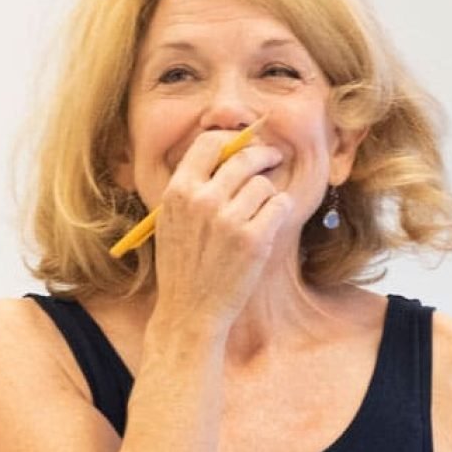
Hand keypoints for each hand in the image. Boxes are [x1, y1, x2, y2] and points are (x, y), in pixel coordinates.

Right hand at [150, 130, 292, 328]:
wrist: (188, 311)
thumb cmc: (182, 266)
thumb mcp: (171, 219)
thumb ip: (192, 187)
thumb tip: (226, 153)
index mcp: (178, 191)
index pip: (209, 143)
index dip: (233, 139)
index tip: (247, 144)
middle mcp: (202, 200)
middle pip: (244, 157)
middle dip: (264, 155)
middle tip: (273, 159)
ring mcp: (229, 219)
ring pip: (264, 184)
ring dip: (268, 194)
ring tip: (258, 213)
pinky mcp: (254, 239)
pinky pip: (280, 205)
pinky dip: (280, 211)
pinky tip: (269, 225)